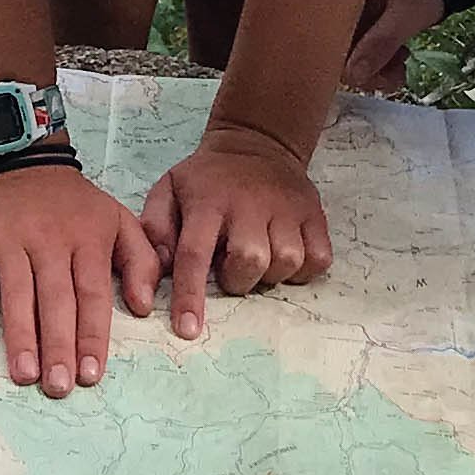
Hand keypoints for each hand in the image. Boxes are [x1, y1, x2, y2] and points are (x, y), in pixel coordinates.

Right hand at [0, 160, 158, 398]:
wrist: (20, 153)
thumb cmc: (72, 201)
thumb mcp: (116, 218)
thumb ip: (140, 260)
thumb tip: (143, 307)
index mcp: (87, 238)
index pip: (91, 294)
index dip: (91, 335)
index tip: (92, 374)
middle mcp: (50, 239)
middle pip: (55, 299)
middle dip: (58, 346)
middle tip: (59, 387)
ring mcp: (10, 238)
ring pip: (16, 292)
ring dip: (20, 336)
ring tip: (25, 375)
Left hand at [138, 117, 332, 338]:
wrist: (256, 143)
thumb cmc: (206, 180)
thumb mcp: (168, 190)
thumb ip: (155, 228)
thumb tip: (157, 270)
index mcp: (208, 201)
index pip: (195, 253)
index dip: (191, 295)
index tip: (188, 331)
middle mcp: (249, 204)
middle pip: (250, 260)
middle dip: (238, 280)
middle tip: (230, 270)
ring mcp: (287, 208)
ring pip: (287, 261)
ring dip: (271, 275)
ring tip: (258, 260)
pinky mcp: (314, 213)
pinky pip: (318, 259)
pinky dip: (303, 270)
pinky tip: (283, 256)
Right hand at [342, 0, 444, 95]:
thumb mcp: (405, 14)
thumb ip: (380, 43)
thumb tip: (353, 76)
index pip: (323, 33)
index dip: (341, 61)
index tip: (369, 76)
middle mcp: (336, 3)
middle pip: (335, 48)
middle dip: (364, 71)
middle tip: (394, 78)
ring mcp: (348, 14)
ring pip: (349, 54)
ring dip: (375, 70)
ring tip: (401, 69)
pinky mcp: (360, 23)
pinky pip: (361, 50)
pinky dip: (379, 62)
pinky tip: (398, 60)